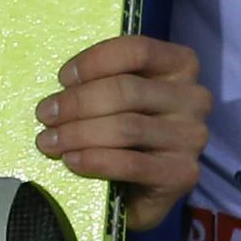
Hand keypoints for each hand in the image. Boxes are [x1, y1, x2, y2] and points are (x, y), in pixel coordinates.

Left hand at [32, 34, 210, 230]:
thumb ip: (102, 82)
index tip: (63, 79)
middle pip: (126, 90)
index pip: (137, 51)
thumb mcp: (117, 97)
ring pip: (126, 127)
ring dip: (78, 133)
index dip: (94, 62)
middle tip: (45, 115)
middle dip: (77, 103)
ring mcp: (192, 137)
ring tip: (50, 141)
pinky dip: (95, 160)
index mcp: (180, 65)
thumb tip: (61, 90)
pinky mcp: (183, 174)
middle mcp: (194, 98)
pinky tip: (72, 160)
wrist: (141, 190)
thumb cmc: (125, 133)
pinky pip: (131, 163)